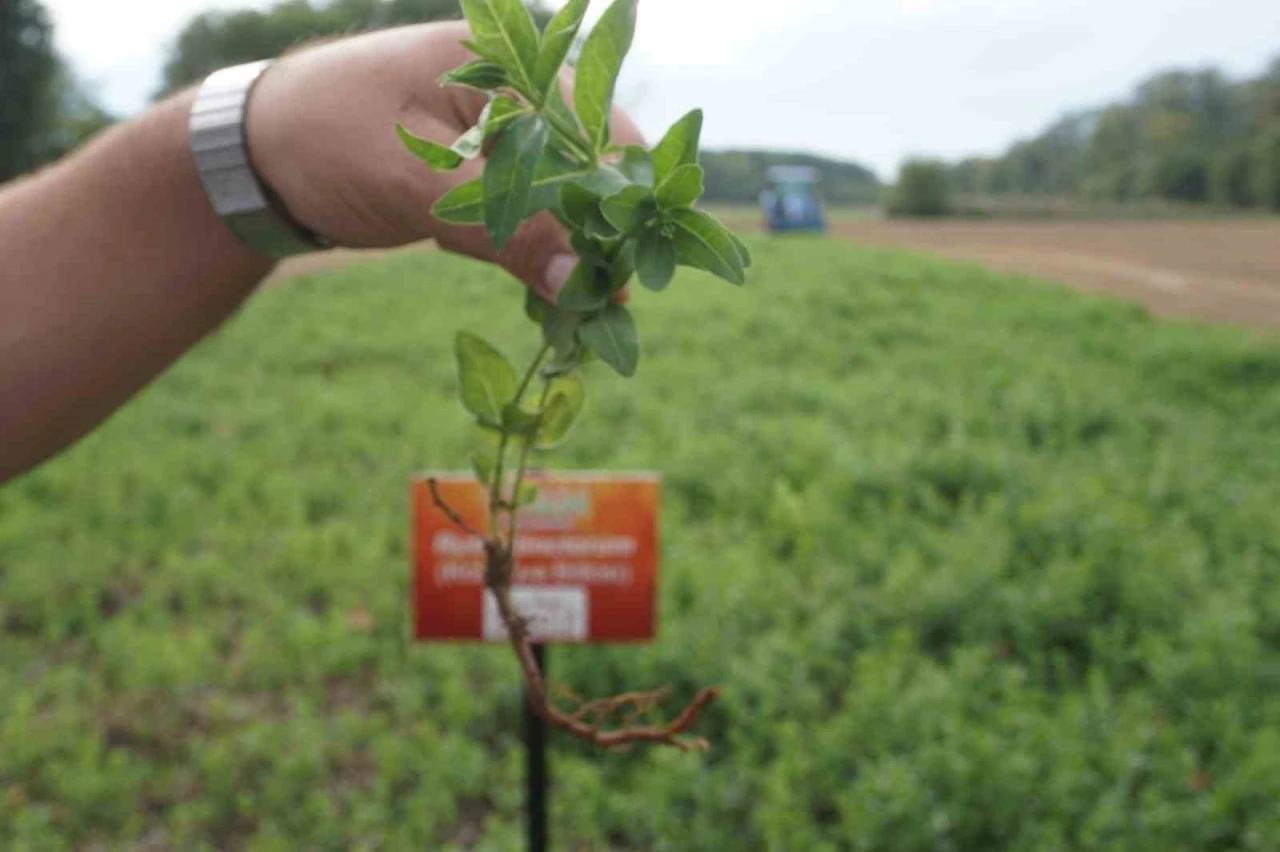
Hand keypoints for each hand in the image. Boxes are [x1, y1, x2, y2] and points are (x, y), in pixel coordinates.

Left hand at [246, 22, 644, 301]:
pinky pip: (536, 217)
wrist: (256, 151)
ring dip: (574, 255)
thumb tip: (579, 281)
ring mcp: (509, 138)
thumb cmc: (322, 136)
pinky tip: (545, 294)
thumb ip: (499, 227)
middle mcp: (523, 96)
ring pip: (571, 202)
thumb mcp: (410, 180)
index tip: (618, 280)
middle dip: (600, 240)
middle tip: (597, 307)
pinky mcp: (490, 176)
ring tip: (577, 311)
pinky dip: (542, 256)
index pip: (604, 139)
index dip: (621, 210)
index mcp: (513, 68)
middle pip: (597, 174)